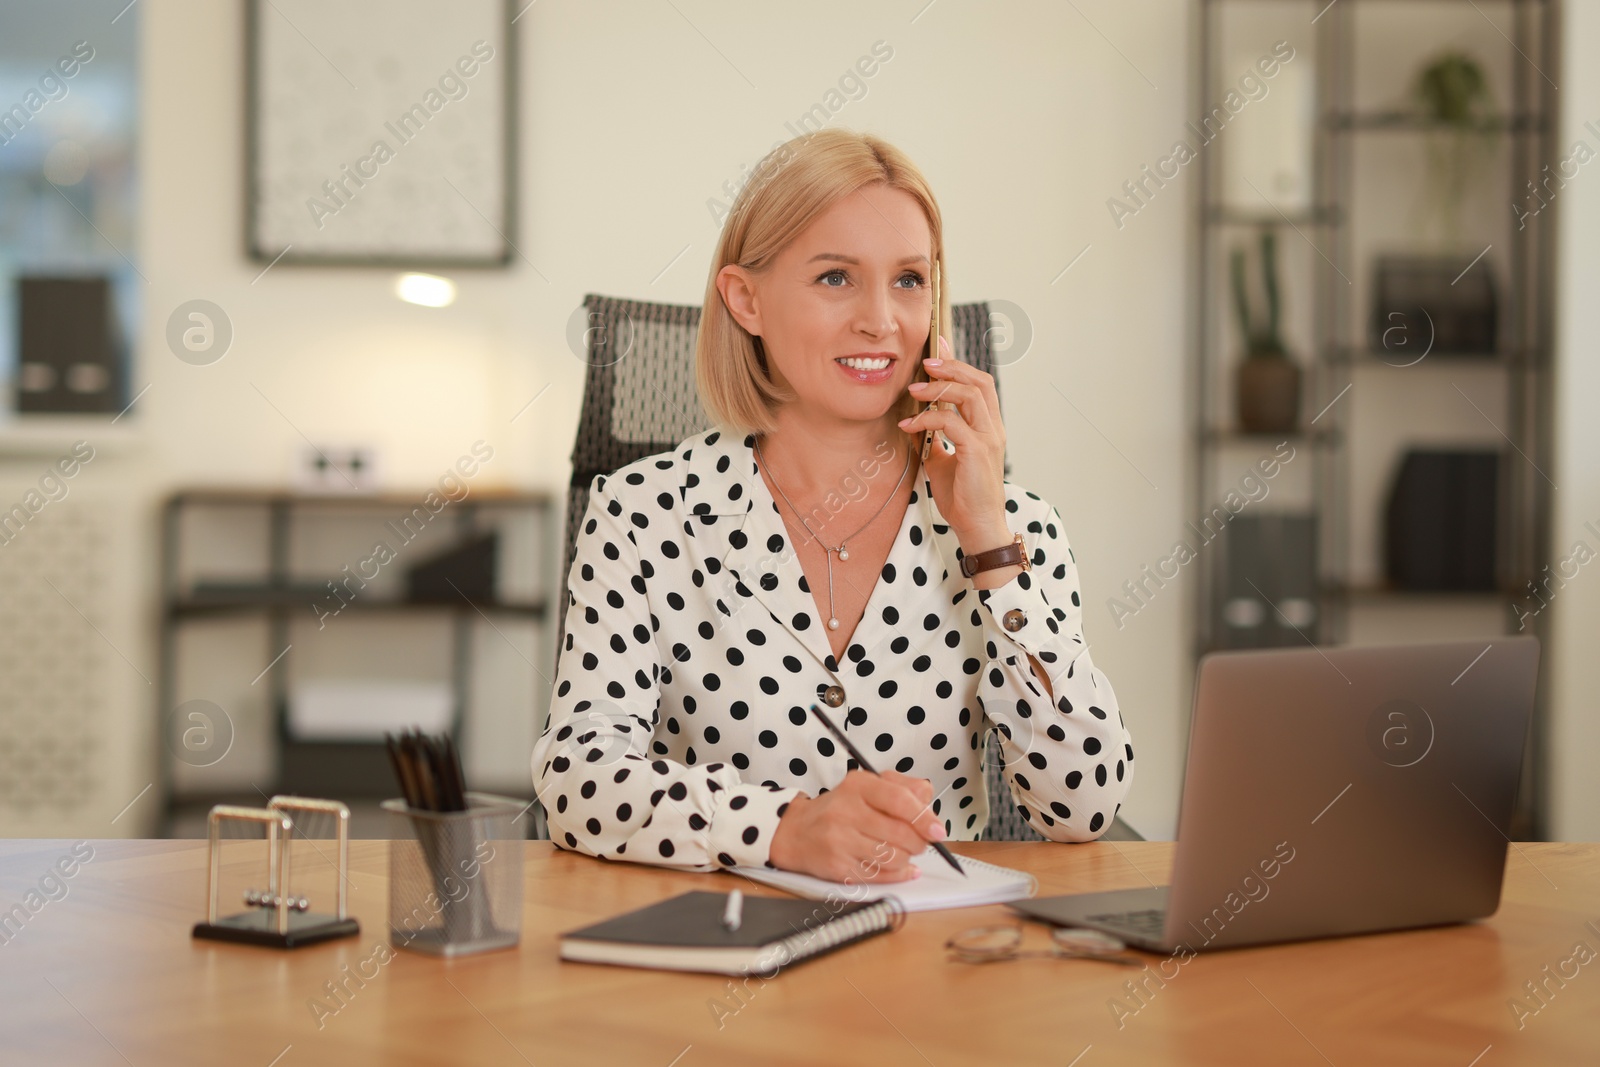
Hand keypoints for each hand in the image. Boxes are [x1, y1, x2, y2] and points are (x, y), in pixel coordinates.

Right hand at [768, 771, 943, 882]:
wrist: (797, 832)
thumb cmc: (840, 808)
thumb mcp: (868, 786)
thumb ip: (903, 788)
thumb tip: (929, 806)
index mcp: (858, 786)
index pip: (899, 800)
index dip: (924, 817)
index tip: (938, 830)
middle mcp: (846, 811)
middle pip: (900, 833)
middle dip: (919, 842)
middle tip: (920, 841)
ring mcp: (840, 841)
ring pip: (893, 857)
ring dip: (907, 858)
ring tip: (902, 851)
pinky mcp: (838, 867)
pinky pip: (881, 876)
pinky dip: (898, 874)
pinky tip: (901, 868)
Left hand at [898, 336, 1010, 553]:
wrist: (977, 526)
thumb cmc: (963, 496)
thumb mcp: (942, 460)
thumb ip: (935, 438)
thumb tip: (914, 421)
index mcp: (988, 427)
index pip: (979, 384)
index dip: (958, 363)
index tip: (937, 348)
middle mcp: (993, 428)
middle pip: (979, 381)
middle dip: (951, 366)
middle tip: (924, 363)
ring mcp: (988, 438)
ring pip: (970, 395)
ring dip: (939, 389)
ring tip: (914, 391)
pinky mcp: (977, 451)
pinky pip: (951, 423)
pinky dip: (927, 420)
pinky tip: (909, 426)